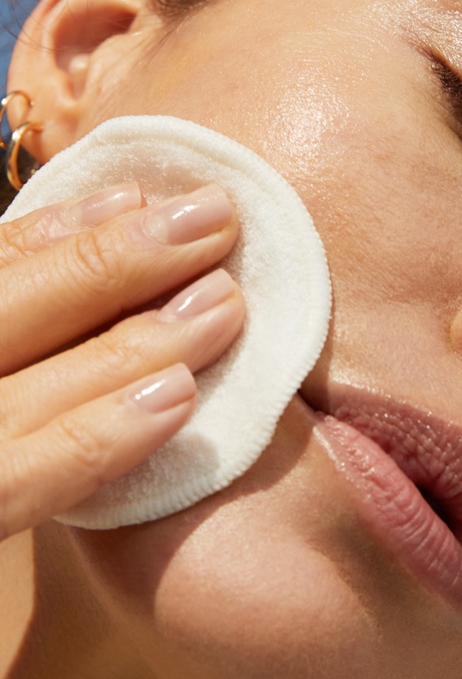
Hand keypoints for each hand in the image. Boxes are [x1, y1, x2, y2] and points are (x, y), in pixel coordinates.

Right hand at [0, 181, 243, 538]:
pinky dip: (88, 441)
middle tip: (215, 218)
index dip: (53, 233)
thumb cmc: (8, 422)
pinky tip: (173, 403)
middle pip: (1, 312)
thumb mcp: (11, 370)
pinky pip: (10, 484)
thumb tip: (93, 234)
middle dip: (107, 262)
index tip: (135, 194)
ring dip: (123, 339)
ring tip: (222, 302)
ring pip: (13, 391)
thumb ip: (23, 340)